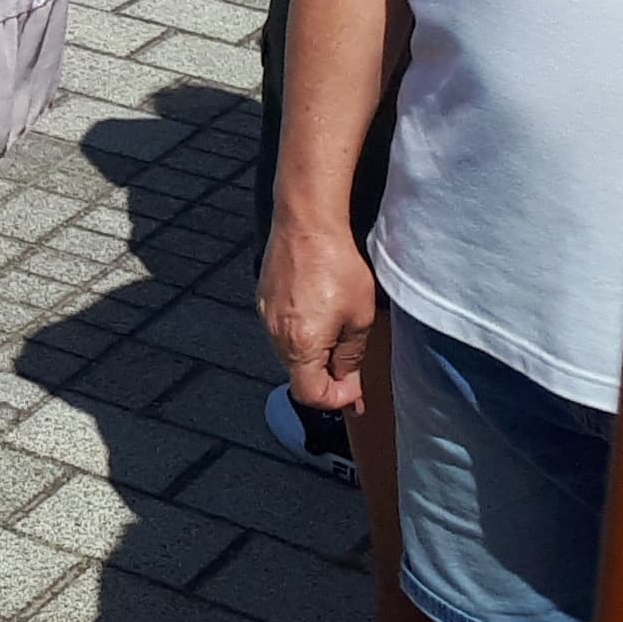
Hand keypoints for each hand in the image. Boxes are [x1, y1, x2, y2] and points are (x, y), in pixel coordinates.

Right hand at [258, 216, 376, 414]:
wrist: (306, 223)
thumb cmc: (337, 266)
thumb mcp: (359, 319)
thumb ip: (351, 359)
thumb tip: (349, 387)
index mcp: (300, 346)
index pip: (311, 396)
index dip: (337, 398)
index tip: (356, 386)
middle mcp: (275, 336)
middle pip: (299, 376)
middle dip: (327, 377)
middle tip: (353, 362)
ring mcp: (265, 316)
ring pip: (290, 354)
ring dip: (314, 355)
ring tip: (338, 332)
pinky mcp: (263, 299)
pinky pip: (281, 331)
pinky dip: (301, 334)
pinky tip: (320, 314)